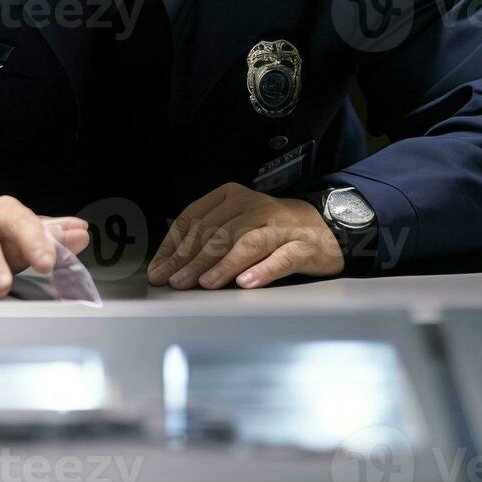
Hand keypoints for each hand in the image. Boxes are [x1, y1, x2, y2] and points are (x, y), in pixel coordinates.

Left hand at [147, 183, 342, 288]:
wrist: (322, 227)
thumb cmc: (268, 229)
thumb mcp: (235, 223)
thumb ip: (206, 238)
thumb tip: (169, 266)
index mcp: (232, 196)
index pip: (195, 218)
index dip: (174, 245)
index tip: (159, 268)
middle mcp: (255, 206)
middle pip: (218, 233)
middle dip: (192, 260)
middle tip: (175, 281)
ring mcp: (280, 226)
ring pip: (246, 243)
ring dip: (222, 265)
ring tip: (204, 284)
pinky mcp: (303, 246)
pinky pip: (280, 258)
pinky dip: (262, 271)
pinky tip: (245, 283)